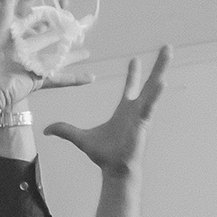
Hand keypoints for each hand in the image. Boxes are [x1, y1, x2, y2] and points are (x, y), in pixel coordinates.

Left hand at [0, 0, 97, 108]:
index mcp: (4, 30)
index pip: (15, 1)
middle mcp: (19, 41)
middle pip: (38, 16)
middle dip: (48, 1)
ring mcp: (30, 58)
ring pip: (53, 43)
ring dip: (69, 36)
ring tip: (84, 26)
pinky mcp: (37, 75)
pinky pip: (59, 77)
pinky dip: (76, 77)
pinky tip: (91, 75)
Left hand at [44, 47, 169, 175]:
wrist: (113, 169)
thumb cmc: (103, 155)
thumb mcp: (80, 138)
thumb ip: (65, 130)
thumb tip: (47, 129)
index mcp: (124, 111)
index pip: (130, 88)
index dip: (133, 74)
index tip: (135, 59)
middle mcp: (135, 110)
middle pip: (148, 83)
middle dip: (157, 66)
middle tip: (167, 47)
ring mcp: (141, 114)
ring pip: (153, 88)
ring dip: (161, 70)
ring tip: (169, 52)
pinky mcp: (142, 122)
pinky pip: (149, 106)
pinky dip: (155, 94)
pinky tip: (162, 81)